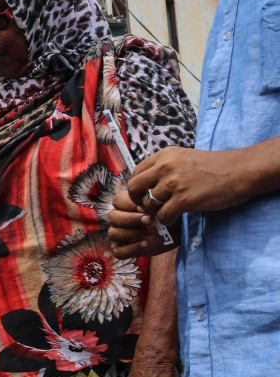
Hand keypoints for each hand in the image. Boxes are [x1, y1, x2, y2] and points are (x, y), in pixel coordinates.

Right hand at [108, 189, 174, 258]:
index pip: (117, 201)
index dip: (129, 205)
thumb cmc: (169, 215)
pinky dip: (132, 248)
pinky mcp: (125, 249)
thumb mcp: (163, 206)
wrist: (179, 231)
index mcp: (126, 204)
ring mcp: (120, 235)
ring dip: (132, 233)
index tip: (145, 208)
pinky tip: (145, 243)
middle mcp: (119, 219)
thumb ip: (150, 205)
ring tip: (150, 232)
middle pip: (113, 218)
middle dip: (131, 219)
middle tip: (150, 220)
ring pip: (114, 234)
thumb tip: (143, 209)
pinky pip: (118, 251)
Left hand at [125, 146, 257, 224]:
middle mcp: (166, 166)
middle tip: (149, 208)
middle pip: (134, 188)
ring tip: (167, 212)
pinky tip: (176, 217)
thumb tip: (146, 185)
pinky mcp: (184, 199)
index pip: (136, 173)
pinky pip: (162, 216)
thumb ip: (165, 168)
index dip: (137, 187)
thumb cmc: (215, 167)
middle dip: (138, 201)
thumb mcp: (184, 159)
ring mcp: (174, 183)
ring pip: (148, 204)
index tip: (145, 195)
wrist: (241, 171)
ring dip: (155, 212)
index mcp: (164, 155)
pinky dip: (166, 220)